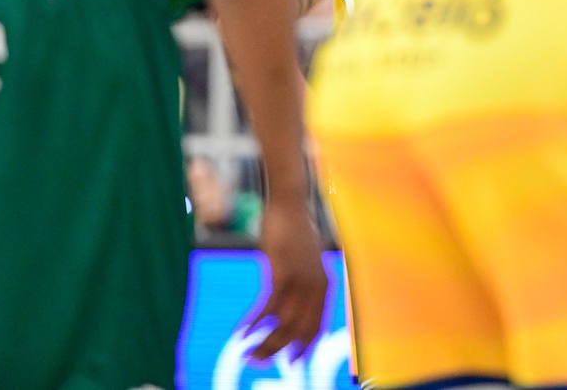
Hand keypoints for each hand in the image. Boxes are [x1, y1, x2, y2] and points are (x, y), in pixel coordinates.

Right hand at [246, 197, 326, 360]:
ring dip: (263, 344)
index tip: (290, 363)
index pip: (317, 328)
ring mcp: (301, 282)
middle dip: (278, 352)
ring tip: (247, 354)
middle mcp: (317, 287)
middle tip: (257, 363)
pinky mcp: (282, 273)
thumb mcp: (305, 260)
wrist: (289, 203)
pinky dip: (253, 324)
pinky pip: (267, 309)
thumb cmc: (294, 229)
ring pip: (282, 326)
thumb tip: (290, 304)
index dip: (303, 348)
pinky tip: (240, 333)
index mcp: (325, 286)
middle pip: (299, 333)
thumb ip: (303, 283)